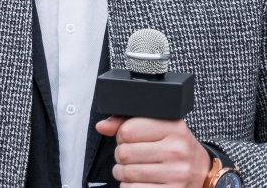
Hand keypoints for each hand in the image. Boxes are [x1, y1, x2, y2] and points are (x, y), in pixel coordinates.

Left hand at [96, 116, 210, 186]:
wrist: (201, 172)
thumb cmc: (175, 147)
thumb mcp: (160, 127)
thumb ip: (129, 122)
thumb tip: (102, 126)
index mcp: (173, 127)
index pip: (128, 129)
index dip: (122, 134)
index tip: (130, 138)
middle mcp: (176, 150)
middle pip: (124, 152)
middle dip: (121, 155)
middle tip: (130, 156)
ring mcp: (175, 174)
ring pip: (126, 173)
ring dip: (122, 172)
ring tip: (132, 169)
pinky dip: (128, 187)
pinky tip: (138, 182)